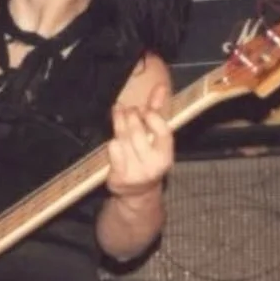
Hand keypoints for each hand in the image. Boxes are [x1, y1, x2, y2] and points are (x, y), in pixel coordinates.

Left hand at [105, 81, 173, 200]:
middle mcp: (153, 166)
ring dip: (119, 123)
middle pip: (138, 132)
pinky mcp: (119, 177)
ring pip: (123, 139)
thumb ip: (158, 112)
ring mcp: (135, 173)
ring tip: (119, 115)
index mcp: (166, 155)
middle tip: (127, 109)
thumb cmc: (148, 158)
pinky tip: (116, 140)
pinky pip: (113, 150)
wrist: (138, 192)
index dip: (152, 117)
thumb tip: (161, 87)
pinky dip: (113, 142)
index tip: (145, 110)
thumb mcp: (156, 139)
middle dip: (131, 116)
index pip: (163, 131)